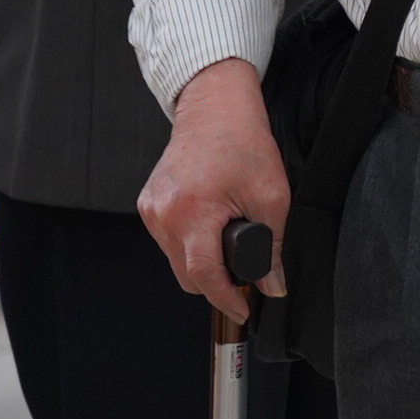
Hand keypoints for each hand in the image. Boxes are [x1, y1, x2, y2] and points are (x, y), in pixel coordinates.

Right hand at [137, 60, 290, 323]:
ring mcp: (150, 209)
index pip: (204, 275)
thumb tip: (272, 285)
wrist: (215, 108)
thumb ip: (272, 246)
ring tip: (228, 242)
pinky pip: (168, 241)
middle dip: (216, 282)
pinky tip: (210, 228)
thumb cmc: (244, 143)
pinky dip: (190, 243)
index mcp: (192, 212)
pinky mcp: (148, 204)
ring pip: (176, 260)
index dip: (226, 299)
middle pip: (187, 275)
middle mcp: (163, 214)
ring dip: (201, 262)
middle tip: (244, 273)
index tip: (243, 310)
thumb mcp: (271, 196)